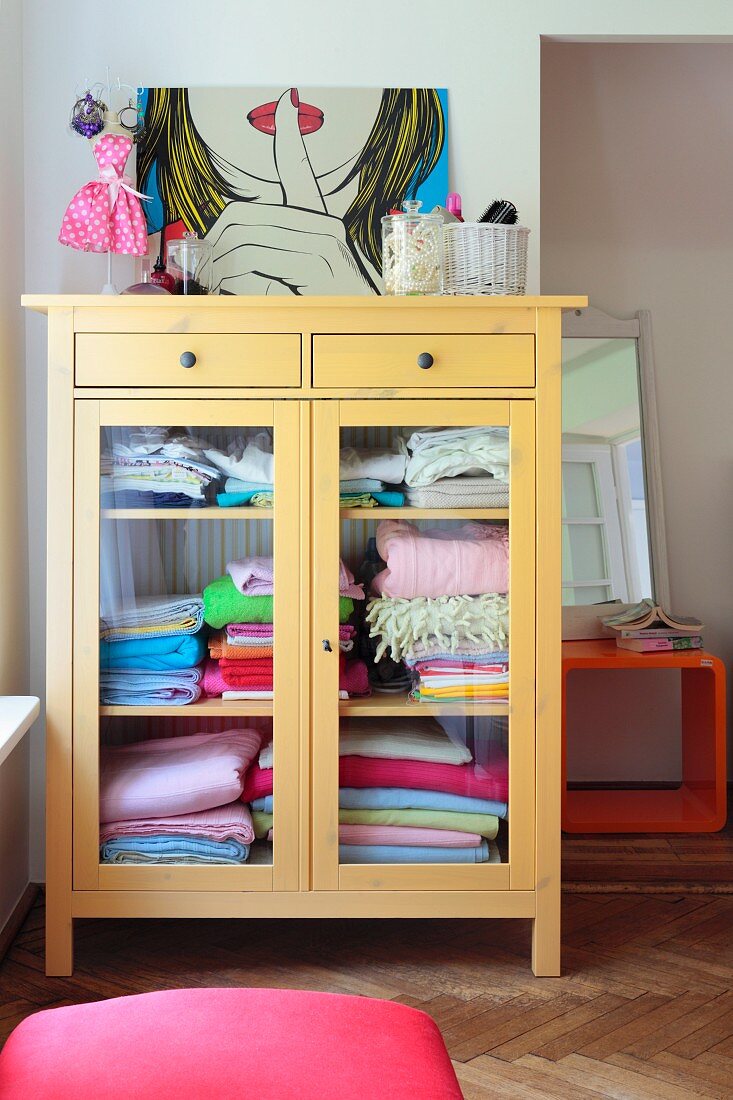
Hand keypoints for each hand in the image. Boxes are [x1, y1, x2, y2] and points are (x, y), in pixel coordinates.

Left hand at [207, 89, 377, 294]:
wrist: (351, 329)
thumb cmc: (321, 300)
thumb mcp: (299, 269)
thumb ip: (269, 249)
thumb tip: (226, 236)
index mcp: (319, 221)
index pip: (299, 169)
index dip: (291, 134)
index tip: (287, 98)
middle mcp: (325, 230)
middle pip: (245, 219)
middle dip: (216, 245)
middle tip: (207, 267)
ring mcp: (323, 253)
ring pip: (244, 247)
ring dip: (221, 271)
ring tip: (219, 285)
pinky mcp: (315, 278)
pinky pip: (255, 271)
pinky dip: (236, 287)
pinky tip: (237, 295)